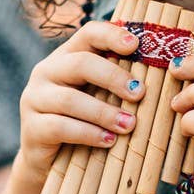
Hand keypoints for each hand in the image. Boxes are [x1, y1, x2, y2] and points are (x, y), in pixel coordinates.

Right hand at [15, 16, 143, 186]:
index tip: (137, 45)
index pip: (87, 34)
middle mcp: (46, 72)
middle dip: (114, 78)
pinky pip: (61, 127)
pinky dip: (89, 134)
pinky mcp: (32, 128)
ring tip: (129, 125)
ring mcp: (34, 99)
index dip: (112, 36)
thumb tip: (161, 72)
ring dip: (105, 113)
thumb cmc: (81, 122)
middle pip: (80, 64)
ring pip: (71, 100)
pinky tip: (108, 141)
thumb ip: (115, 83)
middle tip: (139, 94)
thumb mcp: (96, 97)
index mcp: (65, 57)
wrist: (45, 160)